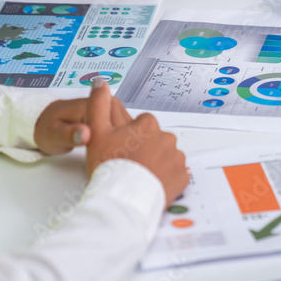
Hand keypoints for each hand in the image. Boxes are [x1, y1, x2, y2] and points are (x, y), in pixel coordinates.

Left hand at [33, 95, 135, 154]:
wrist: (47, 122)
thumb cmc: (48, 128)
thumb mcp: (53, 135)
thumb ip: (68, 135)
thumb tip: (86, 134)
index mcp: (90, 105)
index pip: (114, 123)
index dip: (114, 141)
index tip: (109, 156)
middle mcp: (105, 103)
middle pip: (126, 124)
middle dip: (122, 142)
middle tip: (111, 159)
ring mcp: (112, 109)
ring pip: (128, 128)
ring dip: (126, 142)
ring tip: (116, 156)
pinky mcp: (114, 116)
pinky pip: (125, 129)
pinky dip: (124, 140)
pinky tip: (117, 151)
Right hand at [84, 78, 188, 202]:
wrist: (122, 198)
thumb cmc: (109, 165)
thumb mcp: (97, 131)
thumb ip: (98, 104)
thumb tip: (100, 82)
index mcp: (148, 125)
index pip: (143, 124)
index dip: (131, 137)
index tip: (123, 148)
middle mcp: (167, 138)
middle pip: (156, 140)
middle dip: (145, 149)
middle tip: (129, 164)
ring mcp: (176, 158)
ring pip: (166, 156)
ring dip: (157, 163)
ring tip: (139, 176)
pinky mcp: (182, 177)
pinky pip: (176, 174)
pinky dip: (166, 178)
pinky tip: (151, 183)